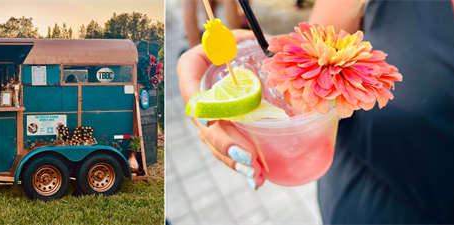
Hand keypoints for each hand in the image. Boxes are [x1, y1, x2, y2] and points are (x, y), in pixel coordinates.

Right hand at [177, 29, 265, 188]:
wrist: (262, 57)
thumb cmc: (251, 43)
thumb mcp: (249, 38)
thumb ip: (250, 43)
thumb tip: (264, 50)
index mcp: (195, 65)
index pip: (188, 84)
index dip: (197, 104)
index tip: (211, 119)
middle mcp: (198, 93)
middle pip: (204, 122)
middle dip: (224, 142)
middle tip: (246, 155)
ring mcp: (210, 114)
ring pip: (214, 140)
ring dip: (232, 159)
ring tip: (253, 173)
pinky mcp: (225, 127)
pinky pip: (227, 147)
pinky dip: (240, 162)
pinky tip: (256, 176)